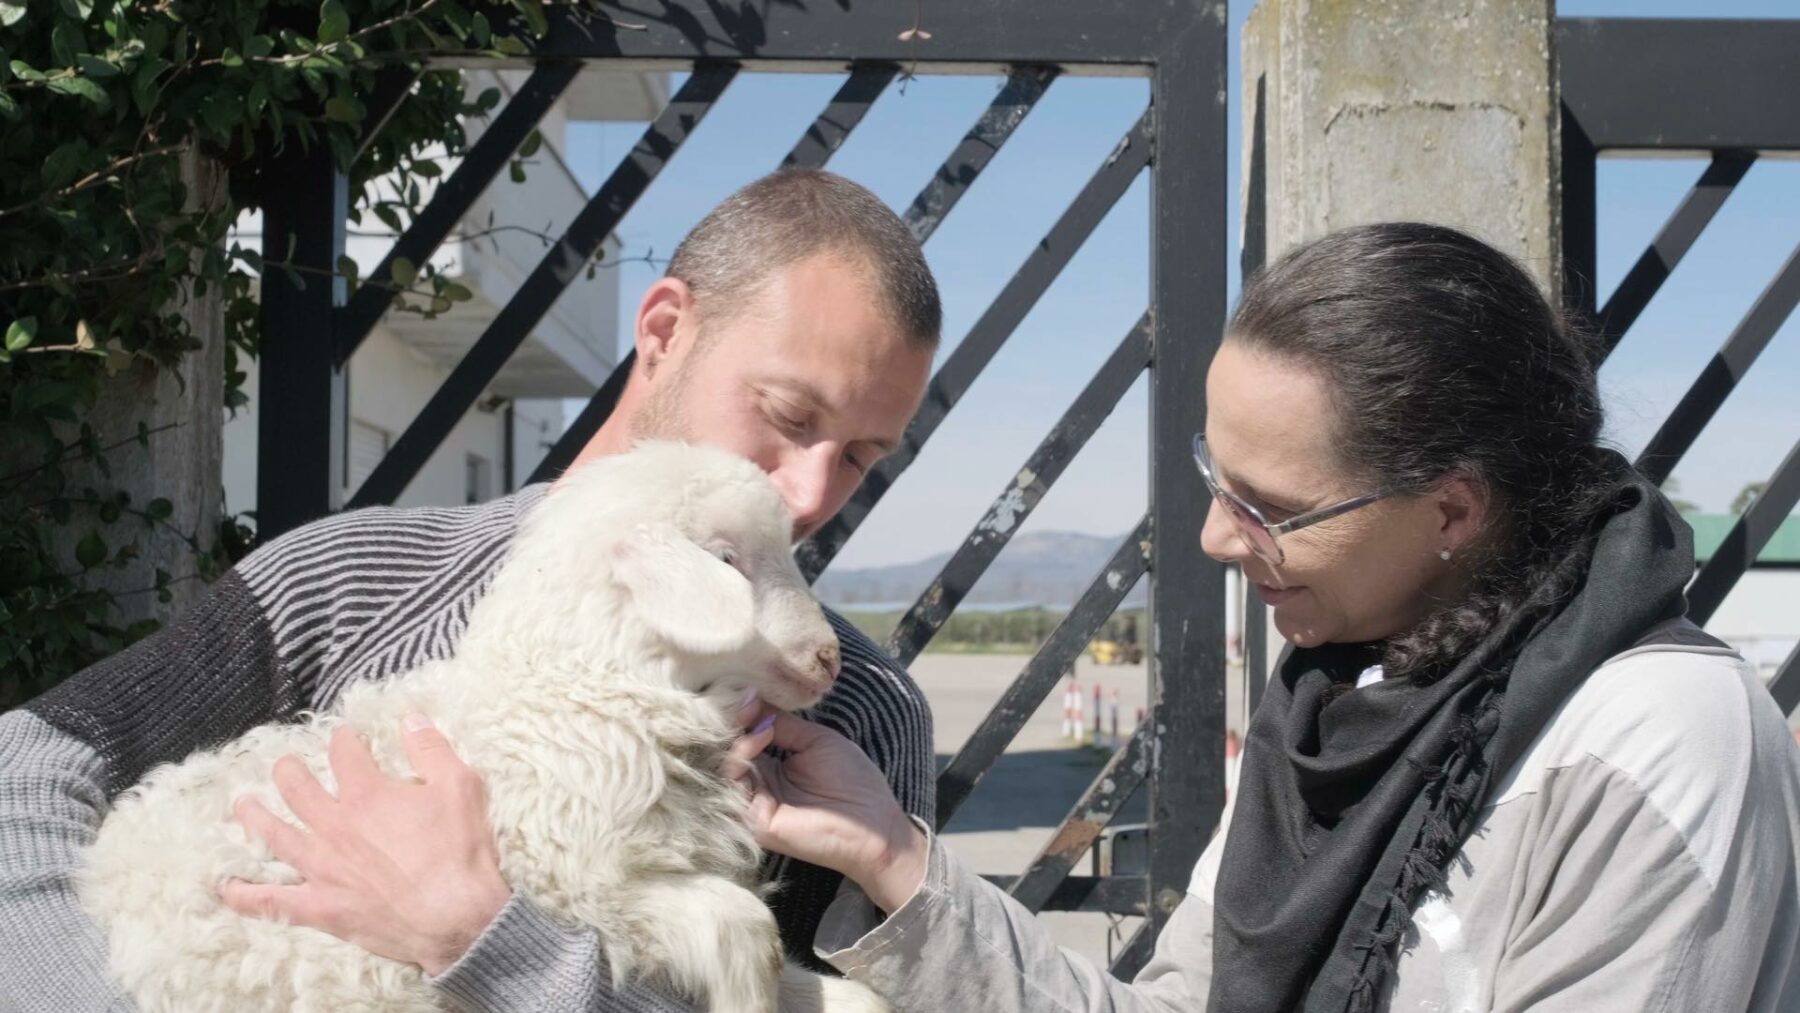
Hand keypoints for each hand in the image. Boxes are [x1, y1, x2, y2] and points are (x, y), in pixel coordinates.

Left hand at [219, 714, 512, 975]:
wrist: (455, 917)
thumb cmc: (459, 852)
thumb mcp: (459, 787)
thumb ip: (432, 748)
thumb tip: (413, 718)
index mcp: (367, 793)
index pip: (345, 754)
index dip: (344, 740)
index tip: (345, 736)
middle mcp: (335, 825)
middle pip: (298, 788)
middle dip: (290, 770)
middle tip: (287, 764)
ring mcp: (322, 867)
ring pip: (276, 835)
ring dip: (256, 817)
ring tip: (244, 805)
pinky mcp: (319, 905)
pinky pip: (271, 901)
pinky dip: (245, 895)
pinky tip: (226, 887)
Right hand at [729, 707, 927, 912]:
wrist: (874, 824)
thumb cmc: (853, 781)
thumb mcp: (815, 740)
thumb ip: (781, 723)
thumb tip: (750, 698)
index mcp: (772, 765)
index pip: (743, 737)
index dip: (743, 714)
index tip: (749, 692)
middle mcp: (758, 783)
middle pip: (729, 750)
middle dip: (735, 722)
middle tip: (747, 701)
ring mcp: (754, 802)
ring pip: (726, 765)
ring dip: (740, 737)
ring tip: (764, 725)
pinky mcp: (754, 818)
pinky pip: (733, 785)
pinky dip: (741, 755)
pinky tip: (762, 738)